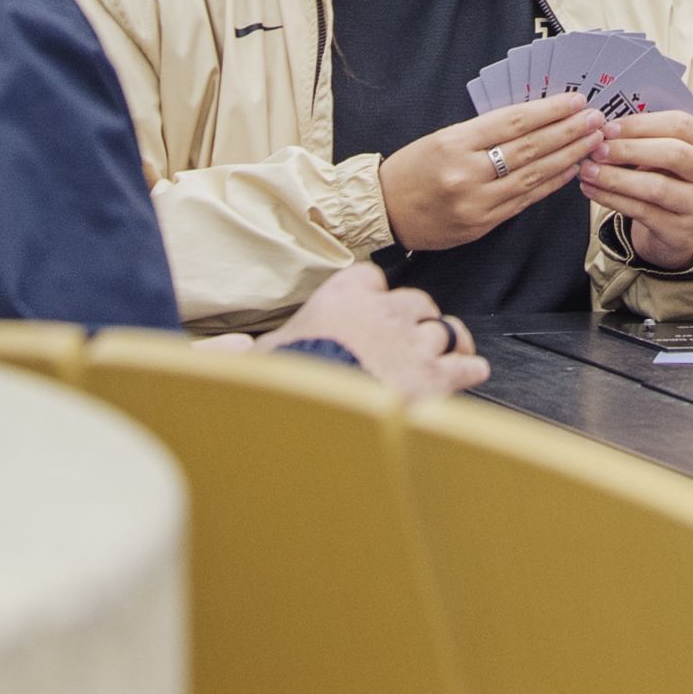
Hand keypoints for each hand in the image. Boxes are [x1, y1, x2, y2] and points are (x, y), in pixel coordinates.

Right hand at [266, 265, 486, 397]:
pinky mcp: (435, 376)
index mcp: (343, 297)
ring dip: (445, 339)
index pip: (369, 278)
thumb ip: (247, 351)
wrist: (319, 415)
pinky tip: (474, 370)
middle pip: (414, 301)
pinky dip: (470, 368)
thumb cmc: (287, 385)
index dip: (374, 292)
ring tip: (449, 347)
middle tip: (412, 332)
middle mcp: (384, 311)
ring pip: (443, 328)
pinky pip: (463, 365)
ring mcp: (413, 342)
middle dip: (415, 316)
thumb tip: (218, 352)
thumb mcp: (260, 360)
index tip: (374, 302)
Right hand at [381, 93, 602, 253]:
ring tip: (592, 142)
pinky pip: (524, 201)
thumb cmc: (412, 167)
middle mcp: (466, 173)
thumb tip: (534, 119)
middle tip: (597, 119)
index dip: (549, 111)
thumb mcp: (442, 138)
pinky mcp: (481, 225)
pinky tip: (570, 170)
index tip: (576, 101)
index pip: (513, 122)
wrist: (384, 210)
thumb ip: (484, 131)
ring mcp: (475, 203)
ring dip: (567, 157)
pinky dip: (550, 184)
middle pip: (529, 148)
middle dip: (568, 132)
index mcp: (454, 143)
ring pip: (532, 176)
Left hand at [582, 109, 692, 270]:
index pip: (680, 124)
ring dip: (616, 177)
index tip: (607, 128)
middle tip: (596, 149)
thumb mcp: (667, 154)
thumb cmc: (669, 179)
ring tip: (588, 171)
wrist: (679, 228)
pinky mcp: (681, 230)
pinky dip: (612, 199)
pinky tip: (591, 190)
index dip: (641, 124)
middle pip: (673, 153)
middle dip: (629, 149)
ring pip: (656, 187)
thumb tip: (603, 129)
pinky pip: (642, 212)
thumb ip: (645, 139)